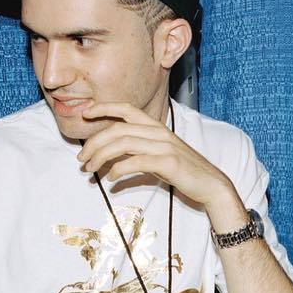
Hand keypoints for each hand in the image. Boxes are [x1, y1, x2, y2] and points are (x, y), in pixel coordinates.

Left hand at [78, 102, 236, 212]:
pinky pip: (135, 161)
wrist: (211, 185)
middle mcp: (160, 133)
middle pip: (118, 129)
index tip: (86, 113)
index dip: (105, 108)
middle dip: (94, 142)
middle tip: (81, 158)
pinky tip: (111, 178)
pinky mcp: (169, 163)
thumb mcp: (159, 157)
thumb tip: (110, 161)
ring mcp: (165, 147)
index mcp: (157, 128)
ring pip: (123, 143)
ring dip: (101, 156)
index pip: (128, 110)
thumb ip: (137, 152)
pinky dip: (118, 169)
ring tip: (90, 169)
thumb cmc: (184, 172)